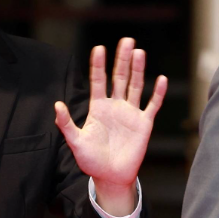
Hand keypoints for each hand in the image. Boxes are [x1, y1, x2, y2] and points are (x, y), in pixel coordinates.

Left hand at [55, 38, 166, 214]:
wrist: (110, 177)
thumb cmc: (91, 161)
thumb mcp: (75, 142)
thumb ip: (66, 124)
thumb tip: (57, 104)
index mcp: (98, 108)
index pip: (98, 81)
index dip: (98, 65)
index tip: (99, 48)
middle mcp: (115, 107)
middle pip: (119, 78)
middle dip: (122, 59)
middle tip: (126, 40)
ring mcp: (130, 114)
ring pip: (136, 86)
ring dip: (137, 70)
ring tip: (139, 52)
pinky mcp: (144, 124)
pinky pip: (152, 105)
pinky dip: (158, 93)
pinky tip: (161, 78)